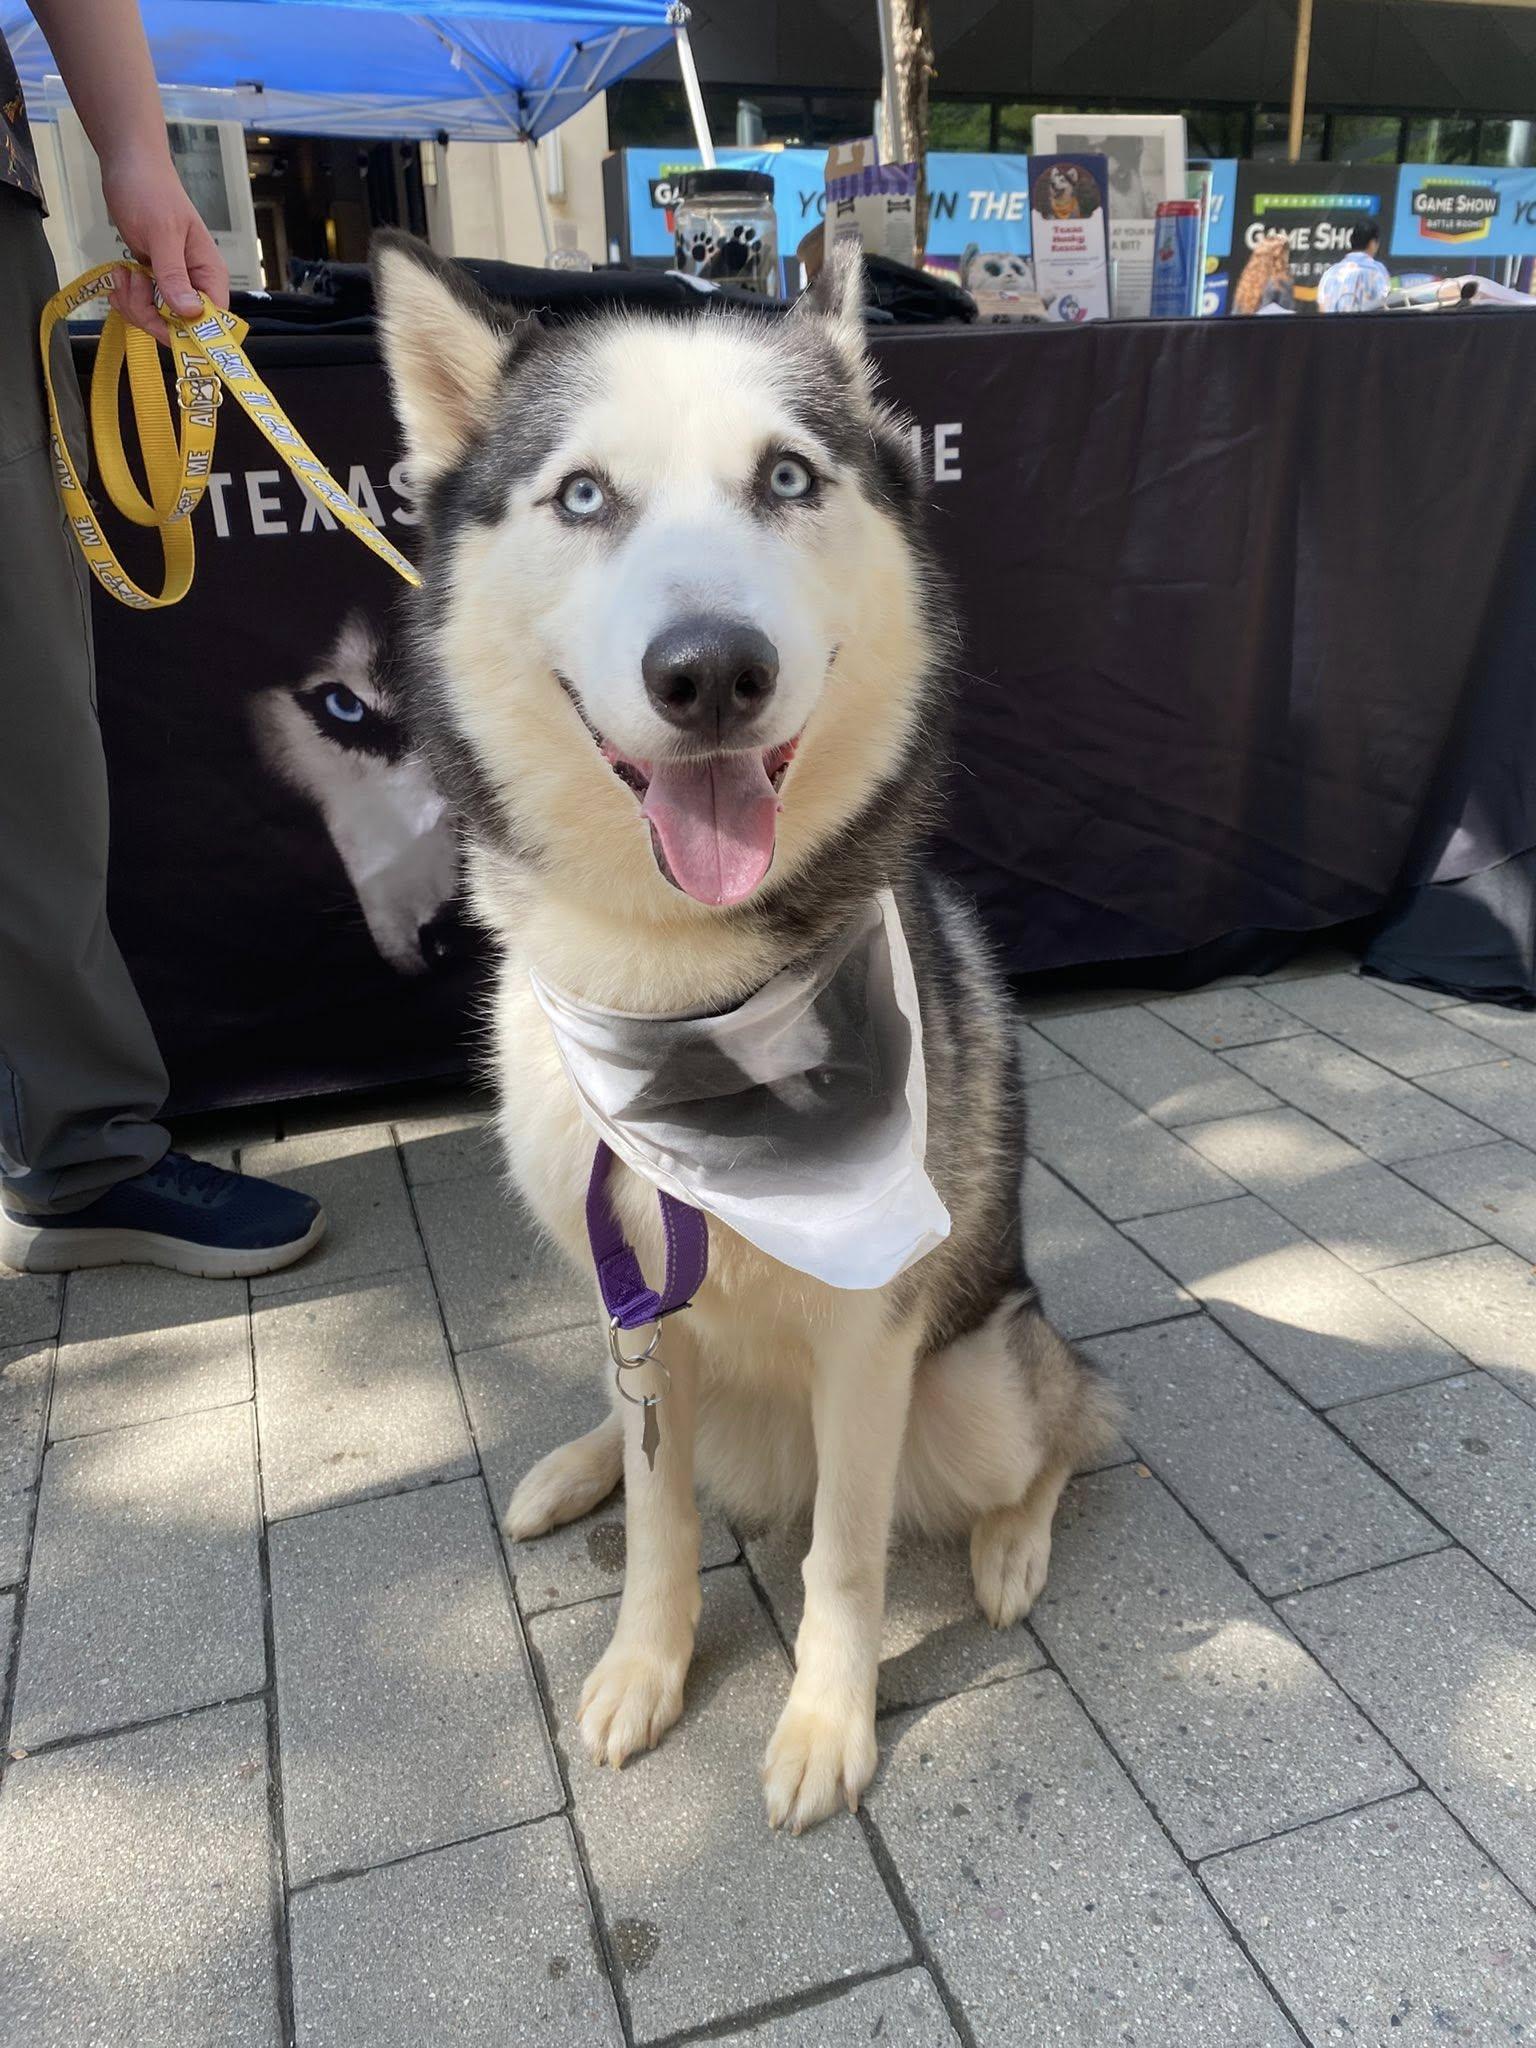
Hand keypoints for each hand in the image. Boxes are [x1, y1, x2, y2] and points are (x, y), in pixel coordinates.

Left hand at [100, 150, 229, 342]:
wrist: (129, 166)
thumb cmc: (150, 191)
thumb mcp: (162, 233)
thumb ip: (174, 275)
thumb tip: (189, 313)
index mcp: (209, 275)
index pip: (211, 323)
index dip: (188, 333)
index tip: (158, 322)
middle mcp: (196, 285)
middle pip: (180, 327)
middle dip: (149, 314)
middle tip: (132, 284)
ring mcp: (174, 285)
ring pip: (157, 320)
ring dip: (134, 304)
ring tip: (123, 273)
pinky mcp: (154, 282)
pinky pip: (143, 306)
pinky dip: (127, 297)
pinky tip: (120, 274)